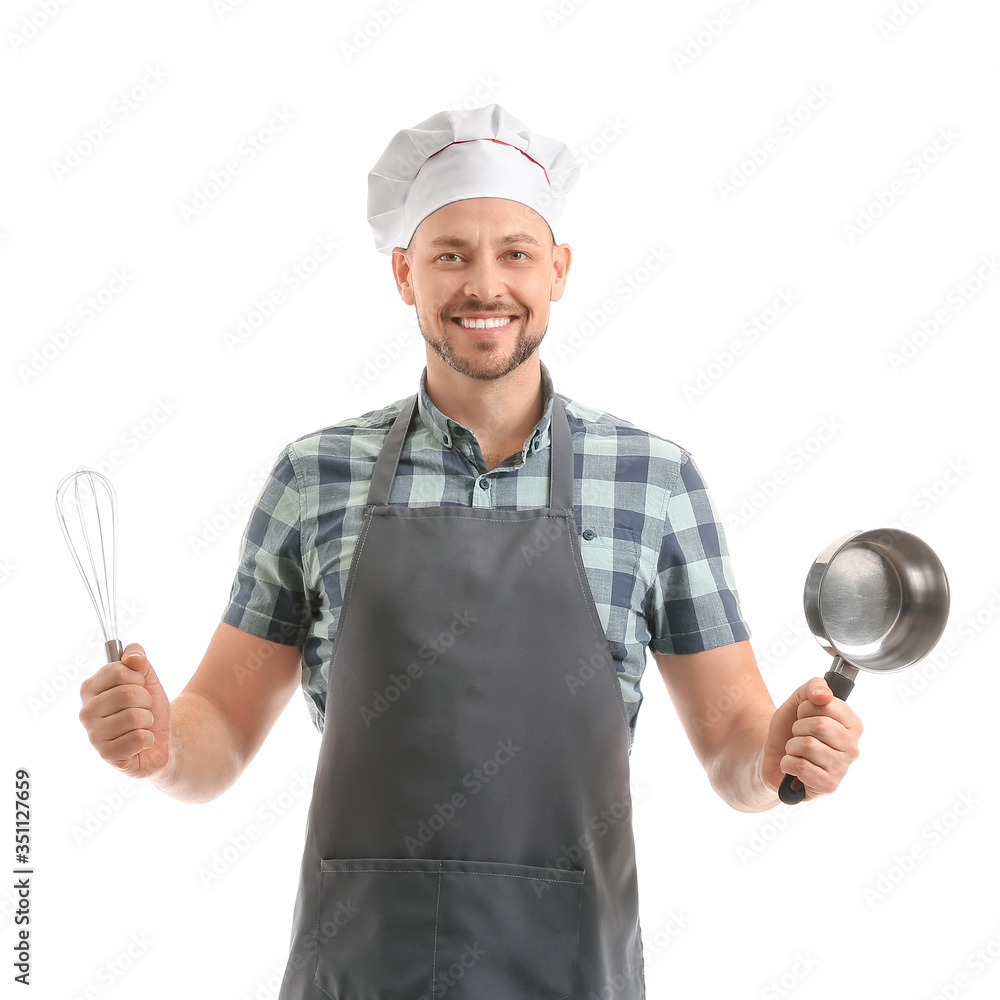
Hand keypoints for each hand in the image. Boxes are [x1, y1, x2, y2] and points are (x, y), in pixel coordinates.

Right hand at [78, 643, 171, 779]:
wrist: (160, 738)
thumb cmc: (147, 706)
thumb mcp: (146, 676)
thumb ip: (137, 656)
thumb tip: (133, 657)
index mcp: (90, 688)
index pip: (117, 670)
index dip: (137, 677)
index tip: (138, 686)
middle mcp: (86, 711)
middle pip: (128, 693)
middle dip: (146, 700)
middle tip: (143, 708)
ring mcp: (93, 734)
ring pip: (134, 717)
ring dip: (147, 720)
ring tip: (141, 725)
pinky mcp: (106, 754)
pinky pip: (138, 738)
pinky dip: (148, 738)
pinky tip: (140, 742)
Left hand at [760, 677, 862, 800]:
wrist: (773, 756)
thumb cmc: (790, 729)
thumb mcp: (798, 700)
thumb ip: (814, 687)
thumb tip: (824, 695)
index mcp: (852, 724)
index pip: (828, 705)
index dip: (806, 709)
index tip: (804, 716)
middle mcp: (852, 747)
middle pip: (820, 726)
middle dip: (798, 728)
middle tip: (798, 734)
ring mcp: (842, 768)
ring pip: (808, 746)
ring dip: (791, 746)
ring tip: (796, 750)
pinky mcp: (829, 786)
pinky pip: (801, 766)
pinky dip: (788, 763)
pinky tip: (793, 766)